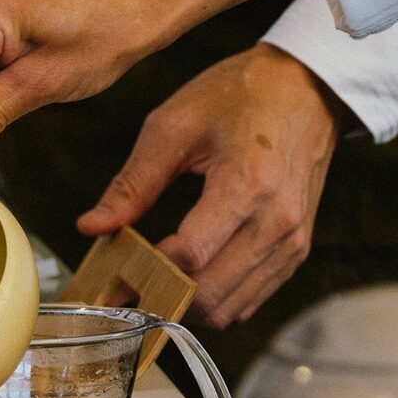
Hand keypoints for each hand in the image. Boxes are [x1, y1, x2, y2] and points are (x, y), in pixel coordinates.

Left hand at [77, 44, 348, 327]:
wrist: (307, 87)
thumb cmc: (239, 96)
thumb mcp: (173, 127)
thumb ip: (131, 184)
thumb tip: (90, 227)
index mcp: (247, 185)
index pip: (189, 255)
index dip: (143, 273)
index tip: (110, 275)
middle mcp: (277, 222)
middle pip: (209, 295)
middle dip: (160, 298)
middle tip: (125, 285)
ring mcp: (293, 241)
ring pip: (230, 310)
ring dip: (186, 307)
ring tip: (151, 283)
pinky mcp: (297, 251)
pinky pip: (250, 300)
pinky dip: (214, 300)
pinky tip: (187, 277)